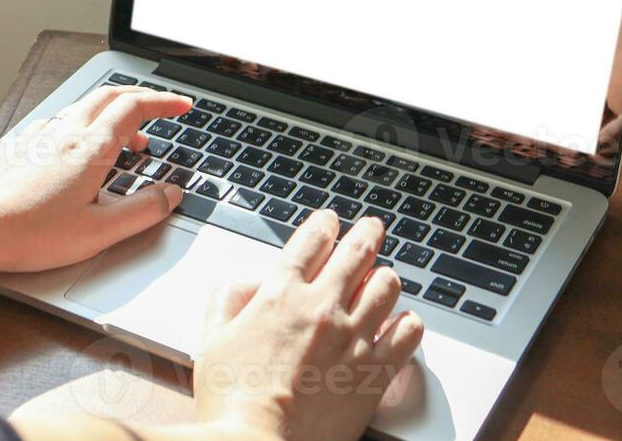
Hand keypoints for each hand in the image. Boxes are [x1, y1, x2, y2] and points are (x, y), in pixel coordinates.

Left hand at [0, 85, 190, 274]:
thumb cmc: (28, 234)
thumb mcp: (98, 232)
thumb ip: (142, 211)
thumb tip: (171, 194)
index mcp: (90, 148)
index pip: (136, 107)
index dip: (165, 103)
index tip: (184, 106)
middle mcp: (65, 132)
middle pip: (111, 96)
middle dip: (143, 98)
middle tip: (163, 112)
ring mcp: (39, 136)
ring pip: (84, 106)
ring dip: (113, 113)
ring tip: (129, 139)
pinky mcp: (20, 145)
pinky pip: (60, 121)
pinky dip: (84, 125)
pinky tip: (81, 149)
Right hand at [193, 211, 423, 440]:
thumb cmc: (233, 399)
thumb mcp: (212, 339)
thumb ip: (226, 301)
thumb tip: (245, 284)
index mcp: (282, 295)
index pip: (312, 240)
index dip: (324, 224)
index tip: (329, 221)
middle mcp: (323, 308)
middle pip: (357, 251)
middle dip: (366, 233)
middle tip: (371, 228)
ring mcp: (354, 338)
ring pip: (387, 285)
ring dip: (384, 277)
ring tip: (382, 278)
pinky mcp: (376, 371)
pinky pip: (409, 332)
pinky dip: (407, 322)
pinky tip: (399, 324)